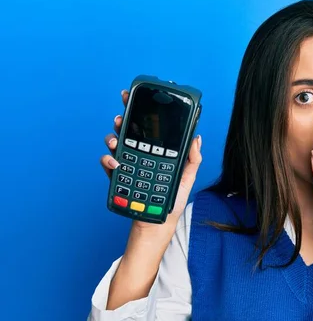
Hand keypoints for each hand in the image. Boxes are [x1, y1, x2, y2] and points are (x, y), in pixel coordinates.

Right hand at [100, 90, 202, 231]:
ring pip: (115, 143)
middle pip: (129, 131)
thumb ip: (193, 159)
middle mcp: (141, 154)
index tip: (138, 98)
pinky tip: (116, 163)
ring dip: (113, 137)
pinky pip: (108, 163)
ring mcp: (128, 164)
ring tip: (116, 140)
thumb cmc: (172, 201)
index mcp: (158, 151)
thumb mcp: (187, 179)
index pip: (150, 128)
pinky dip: (108, 160)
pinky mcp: (117, 176)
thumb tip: (197, 138)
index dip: (143, 111)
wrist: (158, 223)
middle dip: (123, 119)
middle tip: (121, 116)